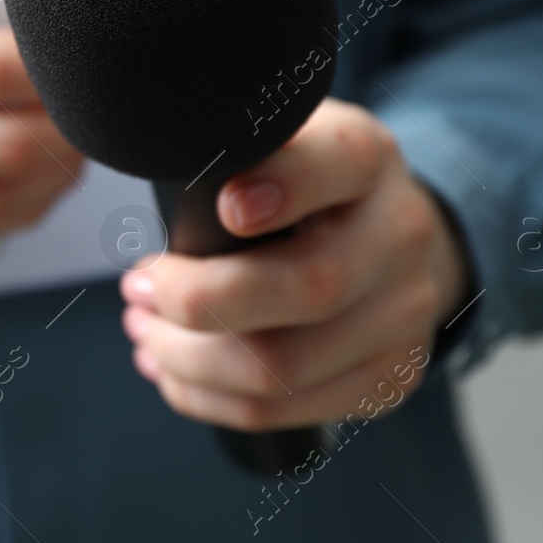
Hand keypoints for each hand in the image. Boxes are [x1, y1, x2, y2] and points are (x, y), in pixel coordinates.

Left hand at [119, 98, 468, 430]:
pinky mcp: (387, 378)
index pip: (337, 163)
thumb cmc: (305, 178)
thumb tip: (159, 152)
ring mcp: (404, 315)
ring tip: (144, 329)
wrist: (390, 233)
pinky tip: (173, 369)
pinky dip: (207, 397)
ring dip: (187, 357)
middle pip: (306, 287)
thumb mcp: (282, 132)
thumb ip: (236, 140)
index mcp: (367, 158)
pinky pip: (282, 411)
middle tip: (138, 286)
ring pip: (282, 367)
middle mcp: (401, 235)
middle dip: (197, 298)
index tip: (224, 206)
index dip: (283, 187)